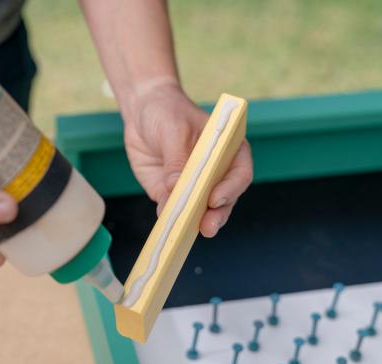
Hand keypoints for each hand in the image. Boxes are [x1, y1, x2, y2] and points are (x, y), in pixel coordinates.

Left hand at [123, 82, 252, 236]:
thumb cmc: (167, 113)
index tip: (214, 198)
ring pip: (202, 211)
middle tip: (207, 227)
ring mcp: (195, 186)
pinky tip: (165, 224)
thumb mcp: (173, 130)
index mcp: (227, 151)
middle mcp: (215, 173)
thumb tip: (175, 190)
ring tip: (185, 232)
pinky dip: (171, 219)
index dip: (230, 188)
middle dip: (216, 215)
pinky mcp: (173, 194)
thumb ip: (176, 160)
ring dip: (195, 223)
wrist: (143, 112)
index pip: (239, 173)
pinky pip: (174, 211)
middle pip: (224, 199)